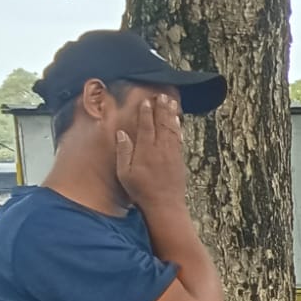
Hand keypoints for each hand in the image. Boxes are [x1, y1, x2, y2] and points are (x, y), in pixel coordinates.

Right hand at [115, 95, 187, 212]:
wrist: (165, 205)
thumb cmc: (141, 191)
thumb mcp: (125, 173)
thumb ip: (124, 152)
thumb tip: (121, 133)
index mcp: (146, 151)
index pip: (146, 126)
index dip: (146, 112)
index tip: (146, 100)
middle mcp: (161, 150)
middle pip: (161, 124)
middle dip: (161, 108)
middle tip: (162, 95)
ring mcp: (172, 154)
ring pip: (172, 129)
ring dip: (171, 115)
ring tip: (171, 102)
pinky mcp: (179, 160)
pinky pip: (179, 140)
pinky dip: (178, 128)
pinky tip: (177, 121)